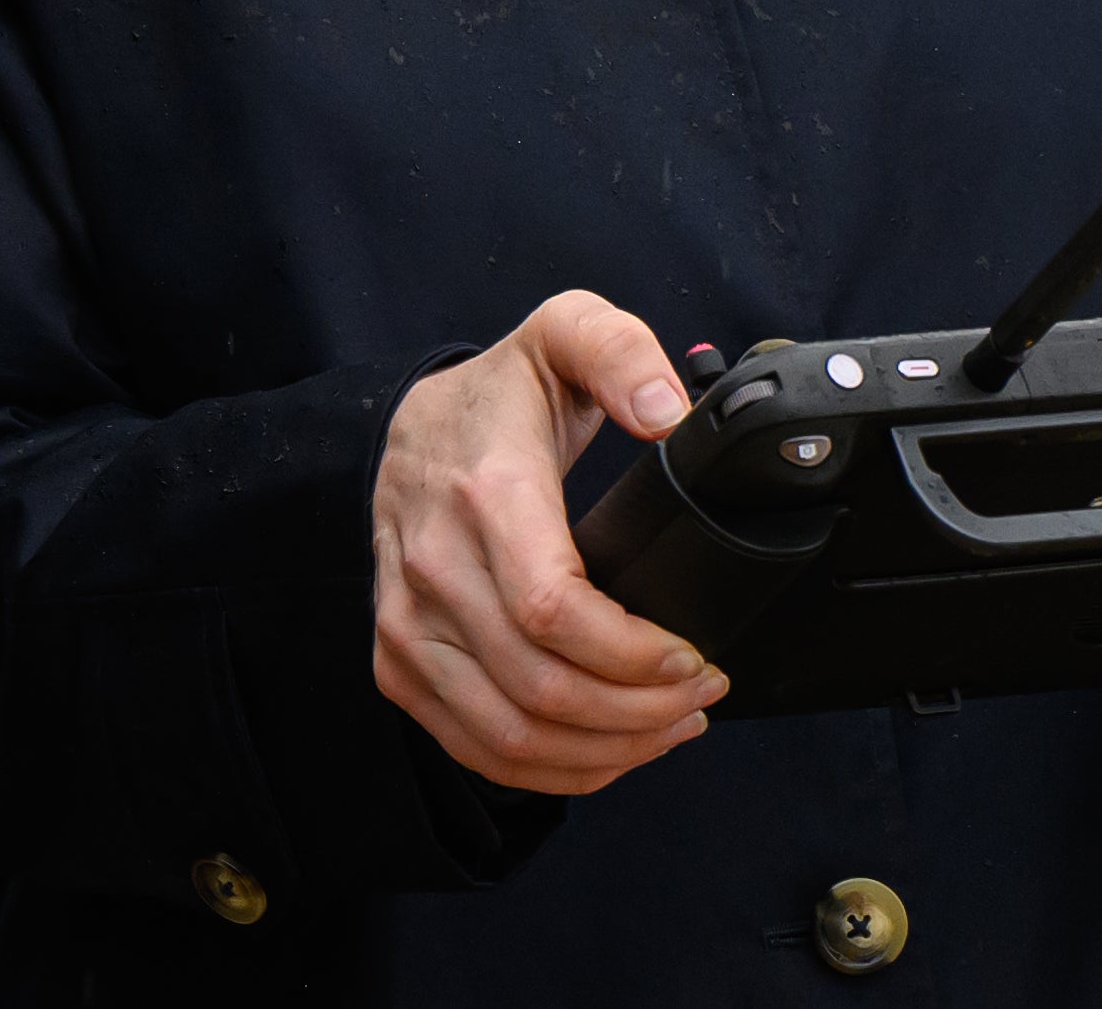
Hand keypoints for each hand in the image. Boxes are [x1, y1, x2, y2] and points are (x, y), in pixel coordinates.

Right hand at [372, 289, 726, 794]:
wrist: (410, 426)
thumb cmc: (499, 394)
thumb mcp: (564, 334)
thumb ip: (620, 352)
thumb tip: (665, 411)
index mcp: (483, 496)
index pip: (554, 610)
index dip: (634, 654)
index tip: (695, 655)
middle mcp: (432, 570)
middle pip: (541, 687)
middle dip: (640, 710)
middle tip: (702, 692)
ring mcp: (408, 627)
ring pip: (511, 734)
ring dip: (606, 749)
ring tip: (672, 724)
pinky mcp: (400, 665)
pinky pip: (478, 748)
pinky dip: (555, 768)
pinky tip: (612, 749)